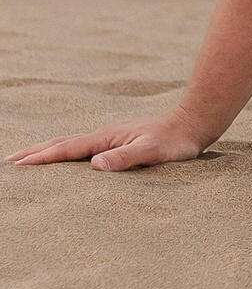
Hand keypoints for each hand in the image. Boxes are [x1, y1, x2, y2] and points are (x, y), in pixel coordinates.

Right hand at [8, 106, 209, 171]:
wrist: (195, 123)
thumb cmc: (176, 141)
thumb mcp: (152, 151)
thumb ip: (126, 157)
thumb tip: (95, 164)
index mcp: (107, 138)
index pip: (67, 149)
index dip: (41, 158)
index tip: (17, 165)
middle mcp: (105, 136)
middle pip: (63, 143)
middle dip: (36, 152)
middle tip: (10, 161)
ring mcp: (112, 138)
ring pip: (72, 145)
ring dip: (49, 151)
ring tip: (30, 159)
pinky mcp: (120, 143)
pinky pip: (86, 149)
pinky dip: (68, 154)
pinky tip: (70, 160)